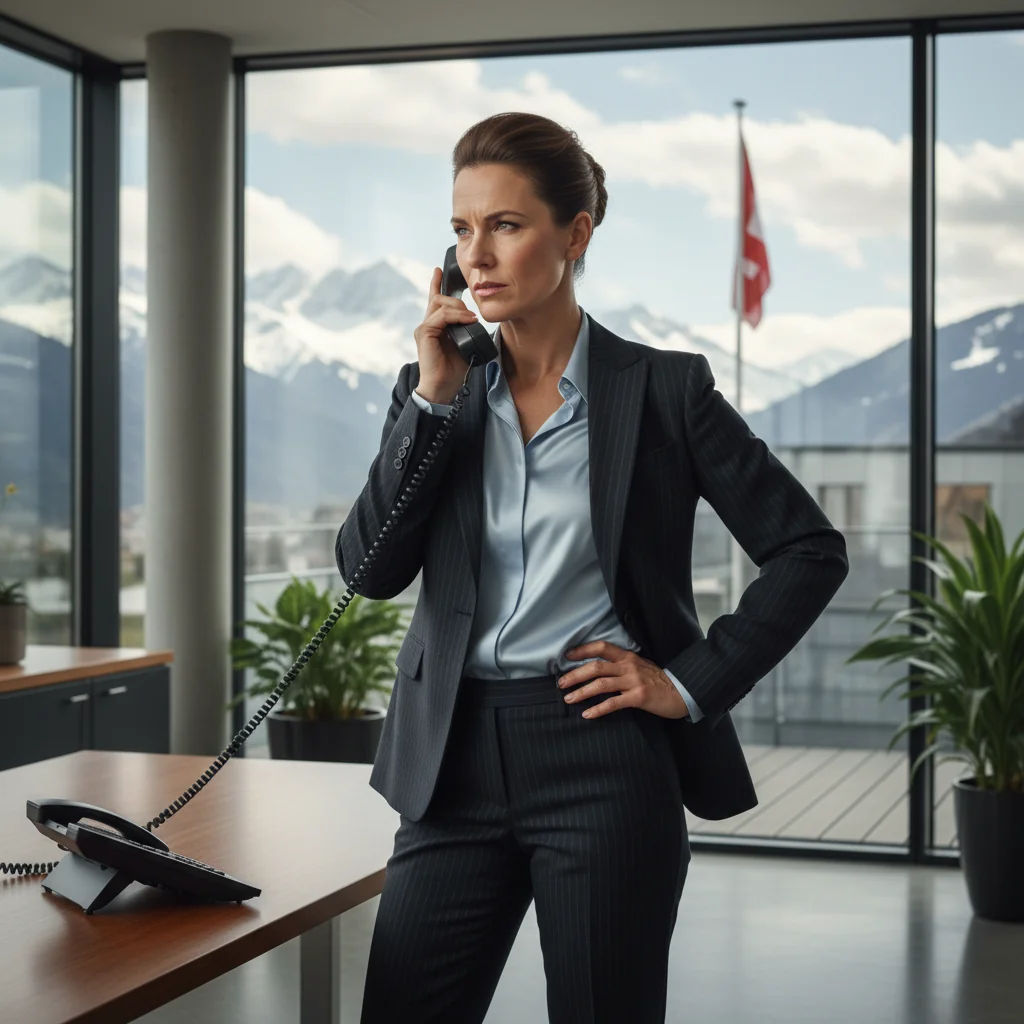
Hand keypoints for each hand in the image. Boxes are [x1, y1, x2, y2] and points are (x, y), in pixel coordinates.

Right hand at [413, 266, 479, 403]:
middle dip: (457, 300)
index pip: (434, 301)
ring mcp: (424, 328)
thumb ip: (466, 330)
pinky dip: (456, 316)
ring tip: (471, 319)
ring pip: (440, 304)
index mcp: (436, 327)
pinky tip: (468, 321)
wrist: (443, 388)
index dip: (436, 284)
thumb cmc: (454, 370)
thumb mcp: (465, 345)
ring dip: (459, 308)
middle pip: (439, 299)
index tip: (438, 270)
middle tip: (472, 315)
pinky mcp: (423, 333)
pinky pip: (440, 316)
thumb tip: (475, 319)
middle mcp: (427, 325)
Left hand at [557, 641, 689, 720]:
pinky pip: (613, 703)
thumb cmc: (658, 680)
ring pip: (601, 684)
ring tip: (569, 698)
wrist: (681, 692)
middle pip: (596, 667)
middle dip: (575, 674)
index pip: (601, 647)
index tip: (567, 656)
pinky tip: (587, 714)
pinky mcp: (638, 697)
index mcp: (627, 657)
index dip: (583, 650)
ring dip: (582, 692)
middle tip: (561, 683)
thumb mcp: (640, 665)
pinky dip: (598, 709)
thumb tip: (598, 668)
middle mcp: (629, 666)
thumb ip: (622, 665)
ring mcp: (634, 681)